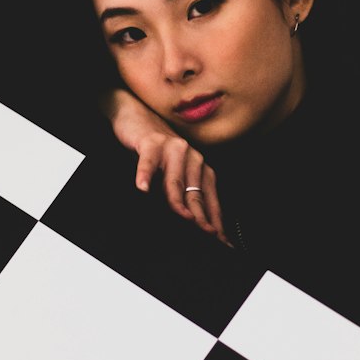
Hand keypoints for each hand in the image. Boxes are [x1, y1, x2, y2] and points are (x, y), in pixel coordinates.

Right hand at [98, 86, 230, 245]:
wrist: (138, 116)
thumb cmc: (156, 152)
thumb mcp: (174, 174)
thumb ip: (184, 196)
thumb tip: (193, 226)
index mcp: (200, 168)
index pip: (210, 201)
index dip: (216, 222)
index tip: (222, 243)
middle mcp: (192, 158)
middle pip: (196, 194)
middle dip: (202, 217)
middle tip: (207, 236)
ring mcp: (173, 149)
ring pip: (175, 181)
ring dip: (178, 201)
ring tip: (183, 217)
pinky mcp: (151, 143)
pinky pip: (148, 162)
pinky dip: (145, 175)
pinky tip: (142, 188)